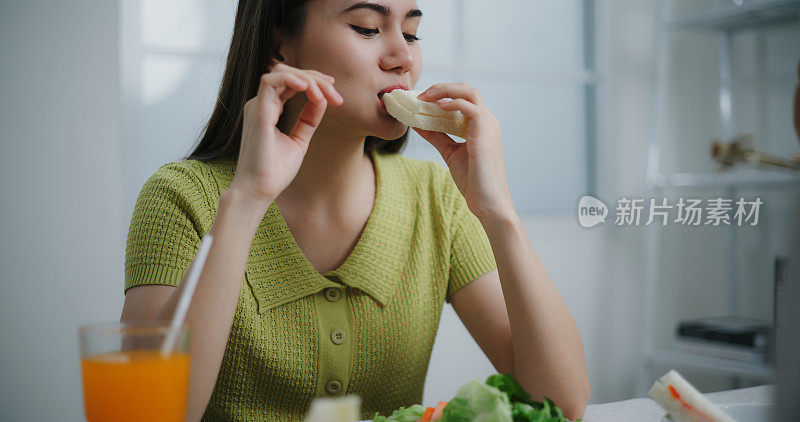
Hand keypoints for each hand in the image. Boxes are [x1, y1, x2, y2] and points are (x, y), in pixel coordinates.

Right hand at [229, 60, 343, 205]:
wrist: (258, 191)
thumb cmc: (274, 171)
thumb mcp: (299, 141)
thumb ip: (308, 120)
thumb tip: (323, 100)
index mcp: (269, 109)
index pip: (292, 83)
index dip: (315, 82)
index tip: (335, 95)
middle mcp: (261, 104)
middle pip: (289, 74)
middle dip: (316, 79)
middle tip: (336, 95)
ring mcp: (258, 107)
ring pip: (281, 72)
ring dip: (307, 78)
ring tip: (323, 94)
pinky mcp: (258, 113)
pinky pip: (270, 83)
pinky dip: (290, 79)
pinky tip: (308, 88)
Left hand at [414, 83, 514, 221]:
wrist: (488, 202)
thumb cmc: (473, 181)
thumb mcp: (450, 152)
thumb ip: (437, 136)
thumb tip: (417, 124)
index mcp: (481, 125)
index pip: (464, 98)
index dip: (443, 93)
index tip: (422, 98)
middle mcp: (487, 121)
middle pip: (467, 89)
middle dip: (442, 87)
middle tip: (421, 94)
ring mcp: (488, 125)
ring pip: (469, 92)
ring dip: (445, 90)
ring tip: (425, 97)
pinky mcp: (485, 134)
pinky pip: (470, 108)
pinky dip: (453, 103)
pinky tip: (438, 107)